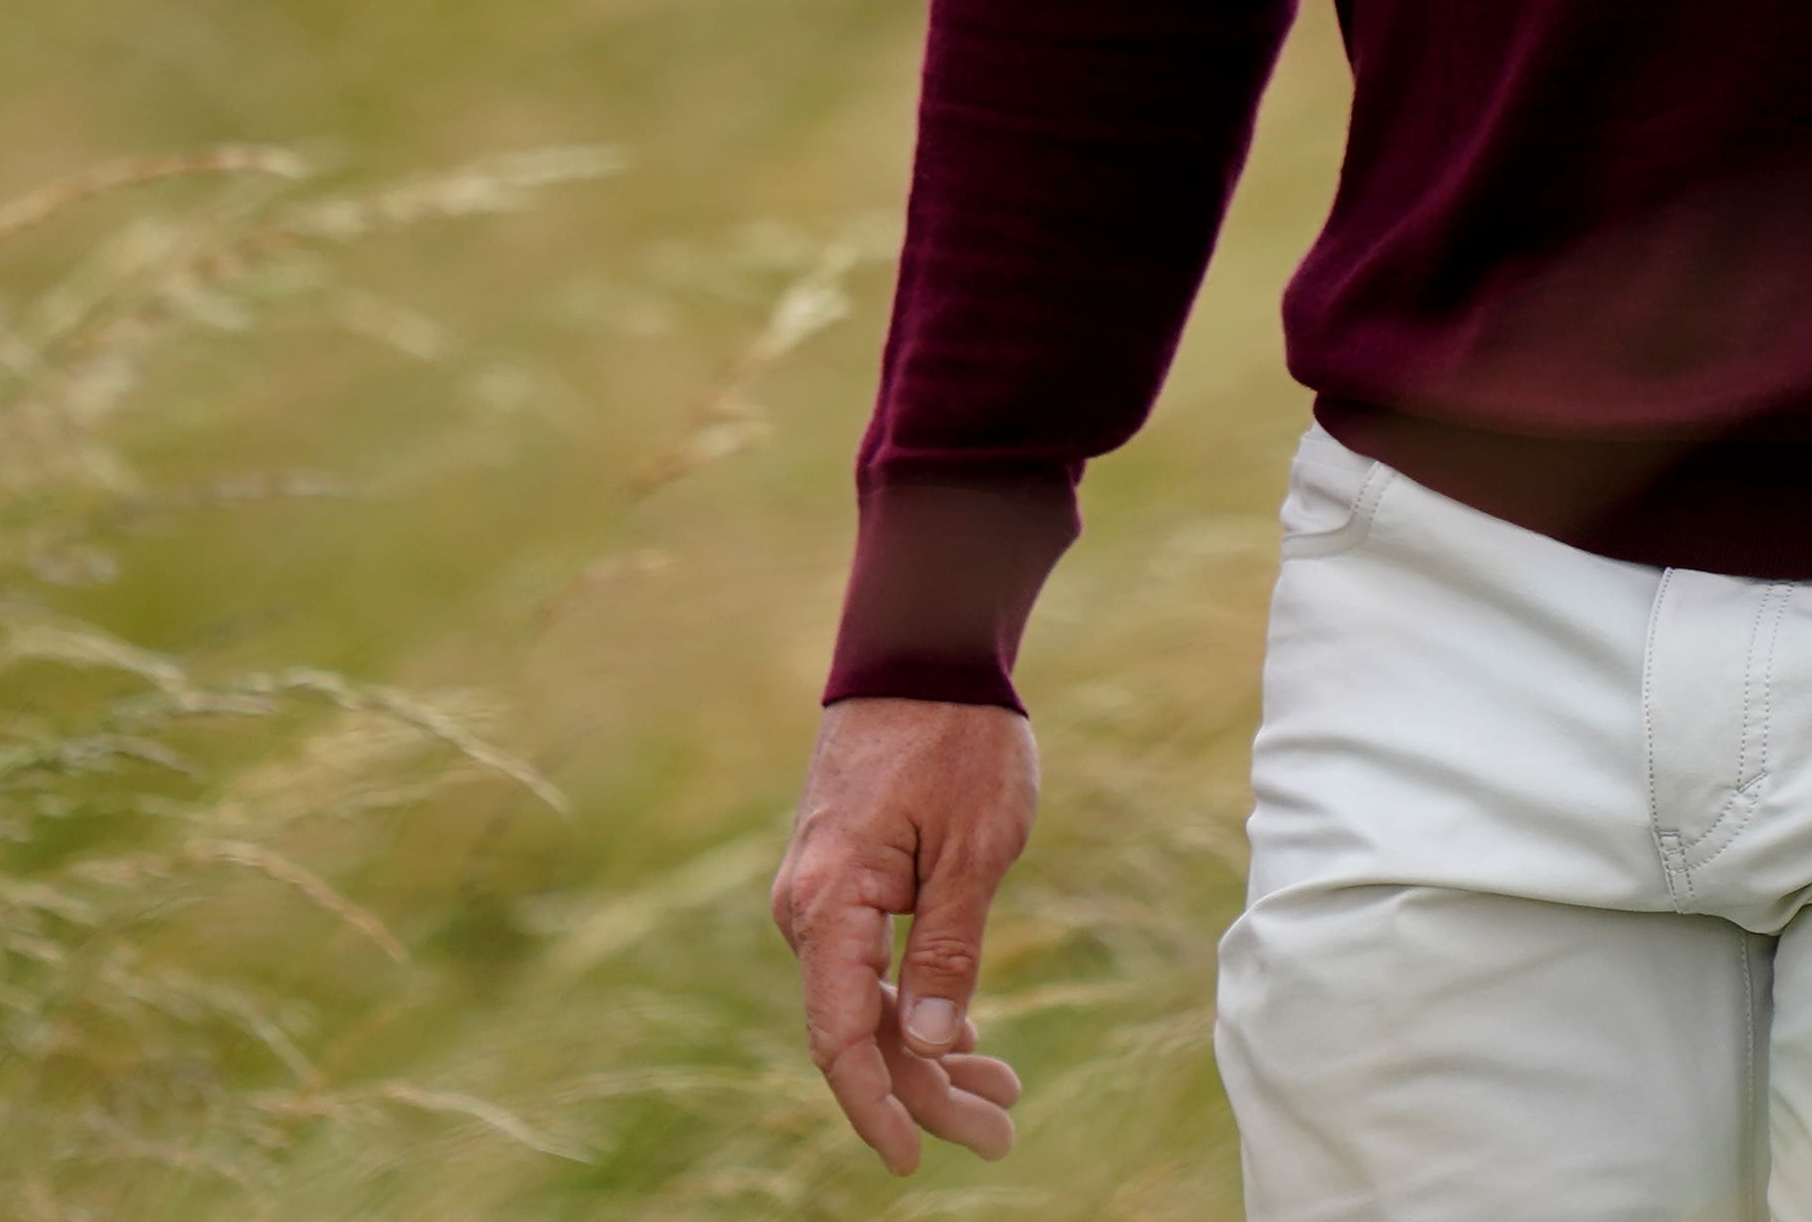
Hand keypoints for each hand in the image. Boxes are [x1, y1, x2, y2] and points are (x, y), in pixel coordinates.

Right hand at [774, 694, 1043, 1171]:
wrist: (920, 652)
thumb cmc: (957, 740)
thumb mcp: (976, 847)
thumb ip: (949, 951)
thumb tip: (930, 1046)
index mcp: (832, 905)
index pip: (844, 1037)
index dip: (878, 1107)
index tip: (915, 1160)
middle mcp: (810, 912)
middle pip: (860, 1033)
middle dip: (927, 1093)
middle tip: (1002, 1135)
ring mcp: (821, 899)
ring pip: (869, 1004)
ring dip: (929, 1054)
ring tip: (1002, 1095)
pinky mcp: (842, 885)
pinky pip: (870, 966)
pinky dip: (917, 1006)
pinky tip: (965, 1040)